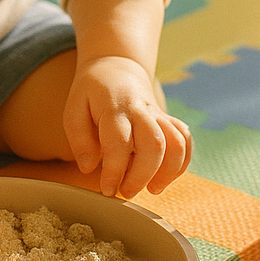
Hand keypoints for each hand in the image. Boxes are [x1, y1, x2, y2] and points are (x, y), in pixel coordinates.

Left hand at [62, 55, 191, 198]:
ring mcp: (157, 114)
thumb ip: (79, 139)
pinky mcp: (168, 120)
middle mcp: (140, 109)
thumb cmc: (91, 93)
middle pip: (154, 145)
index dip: (114, 171)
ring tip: (151, 189)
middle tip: (126, 192)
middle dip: (142, 176)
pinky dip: (182, 162)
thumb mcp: (74, 109)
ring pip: (176, 143)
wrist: (116, 68)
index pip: (119, 142)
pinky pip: (185, 139)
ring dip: (168, 172)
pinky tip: (165, 177)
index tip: (107, 190)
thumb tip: (89, 169)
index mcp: (113, 107)